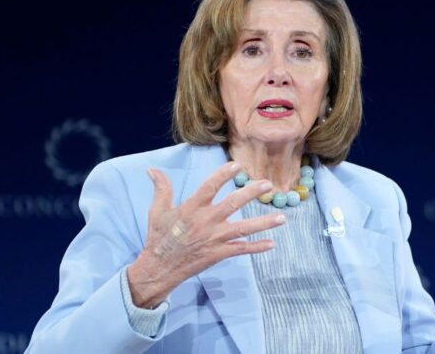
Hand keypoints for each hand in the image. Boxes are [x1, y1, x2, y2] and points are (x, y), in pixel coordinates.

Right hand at [127, 162, 284, 307]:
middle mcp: (206, 222)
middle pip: (233, 204)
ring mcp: (214, 239)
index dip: (224, 175)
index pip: (210, 186)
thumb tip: (153, 170)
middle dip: (252, 193)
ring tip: (282, 218)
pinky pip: (241, 250)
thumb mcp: (157, 211)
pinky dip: (257, 247)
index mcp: (192, 208)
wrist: (159, 268)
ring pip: (243, 229)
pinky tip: (272, 244)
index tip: (237, 165)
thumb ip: (161, 189)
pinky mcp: (219, 254)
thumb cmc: (159, 237)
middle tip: (268, 184)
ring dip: (264, 223)